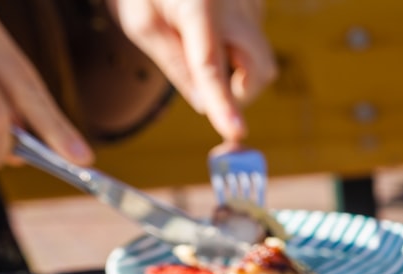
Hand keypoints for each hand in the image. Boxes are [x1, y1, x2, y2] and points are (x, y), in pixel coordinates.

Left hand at [104, 0, 275, 141]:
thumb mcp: (142, 24)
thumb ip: (174, 65)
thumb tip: (203, 104)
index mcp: (199, 6)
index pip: (212, 65)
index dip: (223, 103)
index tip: (236, 132)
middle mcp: (236, 4)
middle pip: (259, 70)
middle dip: (239, 91)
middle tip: (209, 90)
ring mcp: (253, 3)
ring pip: (260, 62)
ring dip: (236, 71)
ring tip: (202, 46)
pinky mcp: (259, 4)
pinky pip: (255, 45)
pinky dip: (237, 53)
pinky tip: (213, 30)